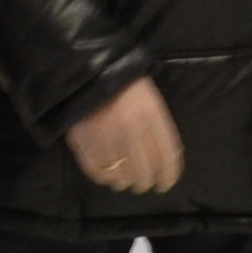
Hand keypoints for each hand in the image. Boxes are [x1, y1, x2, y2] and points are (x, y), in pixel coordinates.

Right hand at [67, 77, 182, 197]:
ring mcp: (105, 137)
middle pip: (144, 172)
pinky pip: (97, 172)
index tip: (166, 184)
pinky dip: (104, 178)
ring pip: (121, 176)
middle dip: (145, 182)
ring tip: (124, 180)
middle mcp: (130, 129)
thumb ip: (158, 129)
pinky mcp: (83, 141)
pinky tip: (107, 175)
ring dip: (125, 182)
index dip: (169, 175)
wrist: (90, 68)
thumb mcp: (150, 100)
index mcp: (150, 114)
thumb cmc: (125, 84)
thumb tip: (164, 162)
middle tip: (143, 183)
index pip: (166, 156)